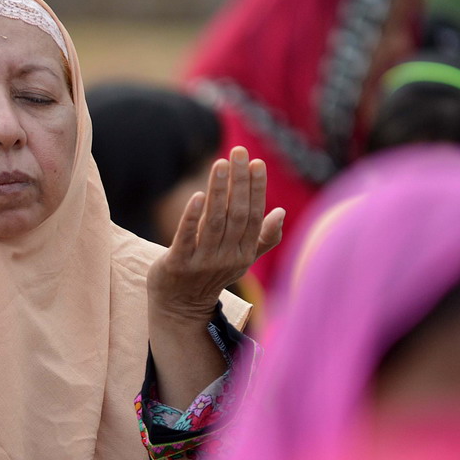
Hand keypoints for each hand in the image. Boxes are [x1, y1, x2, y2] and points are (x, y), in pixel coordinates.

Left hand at [148, 146, 284, 324]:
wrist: (179, 308)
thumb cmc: (210, 276)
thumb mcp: (241, 259)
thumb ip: (262, 238)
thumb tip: (282, 212)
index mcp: (244, 253)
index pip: (254, 216)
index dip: (256, 188)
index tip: (256, 162)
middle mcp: (226, 258)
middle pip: (237, 215)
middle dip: (239, 181)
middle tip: (238, 151)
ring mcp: (202, 262)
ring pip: (214, 222)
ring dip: (219, 191)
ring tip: (220, 164)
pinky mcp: (177, 264)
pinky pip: (186, 238)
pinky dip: (192, 217)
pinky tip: (197, 195)